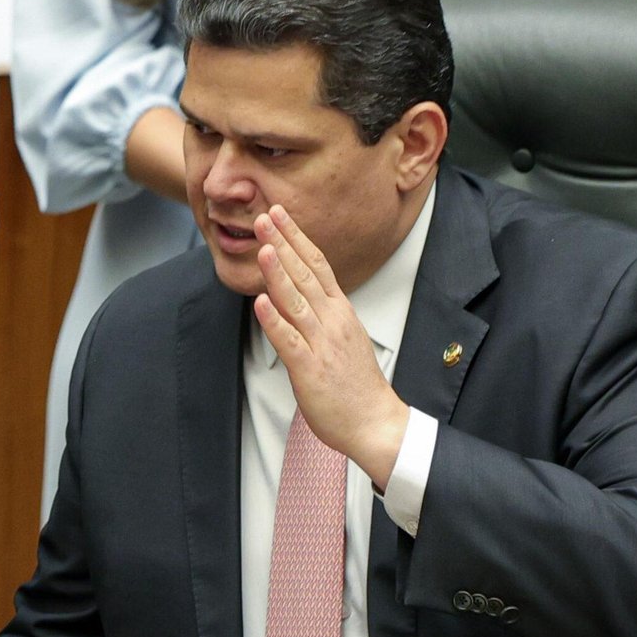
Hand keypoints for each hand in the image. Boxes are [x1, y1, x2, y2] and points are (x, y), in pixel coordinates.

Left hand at [252, 205, 409, 489]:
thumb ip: (319, 314)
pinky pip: (289, 341)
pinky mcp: (310, 369)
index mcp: (340, 311)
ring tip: (263, 246)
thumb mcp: (341, 337)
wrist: (376, 422)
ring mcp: (322, 343)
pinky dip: (274, 321)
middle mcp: (332, 321)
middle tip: (264, 215)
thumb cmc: (355, 384)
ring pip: (297, 301)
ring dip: (279, 273)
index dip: (296, 238)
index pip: (317, 265)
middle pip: (306, 274)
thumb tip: (291, 294)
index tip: (279, 214)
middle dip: (284, 243)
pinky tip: (260, 302)